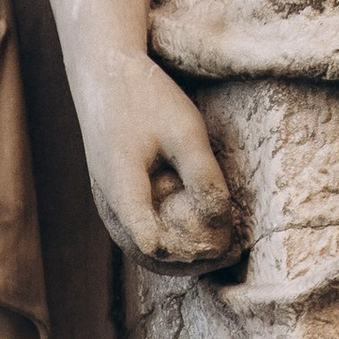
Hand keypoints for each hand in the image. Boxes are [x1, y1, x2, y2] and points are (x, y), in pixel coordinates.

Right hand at [84, 54, 236, 270]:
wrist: (104, 76)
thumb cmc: (146, 98)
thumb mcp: (185, 130)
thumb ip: (204, 175)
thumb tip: (222, 221)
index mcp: (121, 188)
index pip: (152, 243)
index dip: (190, 253)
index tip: (227, 245)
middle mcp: (109, 206)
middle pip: (149, 256)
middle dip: (193, 262)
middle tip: (233, 254)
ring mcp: (109, 206)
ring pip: (143, 251)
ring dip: (182, 256)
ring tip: (222, 250)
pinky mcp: (115, 201)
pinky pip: (141, 233)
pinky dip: (171, 240)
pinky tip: (200, 233)